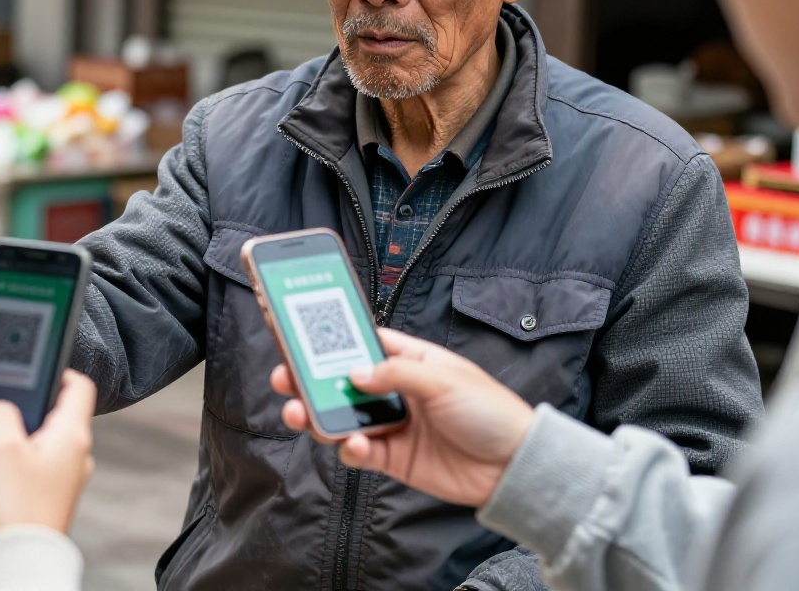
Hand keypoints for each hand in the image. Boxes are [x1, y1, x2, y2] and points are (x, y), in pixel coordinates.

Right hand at [0, 371, 97, 535]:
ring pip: (11, 447)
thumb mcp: (3, 445)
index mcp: (70, 435)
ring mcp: (47, 480)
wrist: (14, 563)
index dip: (54, 371)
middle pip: (34, 416)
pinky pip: (0, 476)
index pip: (76, 388)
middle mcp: (65, 455)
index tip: (28, 367)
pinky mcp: (28, 500)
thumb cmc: (18, 506)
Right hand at [271, 328, 534, 507]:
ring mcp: (394, 424)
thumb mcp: (445, 380)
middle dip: (310, 379)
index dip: (332, 338)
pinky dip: (349, 448)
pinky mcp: (394, 458)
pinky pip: (359, 451)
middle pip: (342, 380)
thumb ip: (396, 374)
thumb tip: (354, 373)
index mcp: (411, 360)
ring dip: (318, 415)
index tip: (299, 332)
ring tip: (300, 414)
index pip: (364, 341)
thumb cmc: (490, 412)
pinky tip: (353, 444)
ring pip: (343, 415)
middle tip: (285, 378)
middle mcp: (397, 390)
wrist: (514, 468)